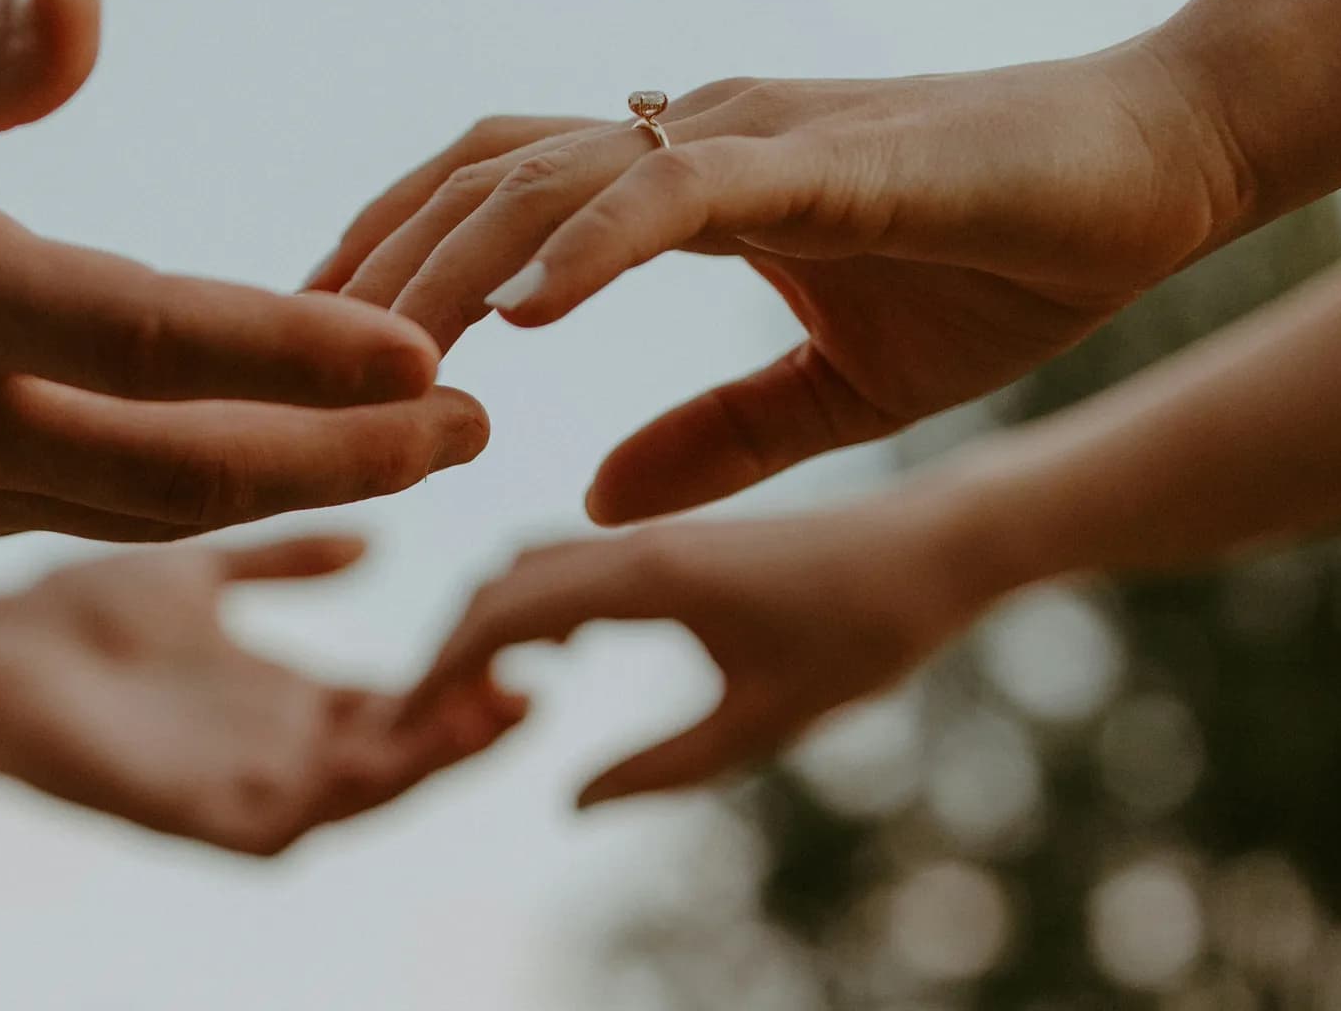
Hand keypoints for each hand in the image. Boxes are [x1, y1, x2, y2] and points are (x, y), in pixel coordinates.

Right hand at [0, 0, 481, 545]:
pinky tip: (257, 437)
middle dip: (344, 458)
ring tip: (407, 439)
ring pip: (134, 510)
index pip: (149, 343)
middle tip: (476, 428)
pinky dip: (187, 483)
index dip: (299, 356)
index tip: (434, 356)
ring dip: (283, 480)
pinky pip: (79, 509)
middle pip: (177, 473)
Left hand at [0, 536, 524, 854]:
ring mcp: (236, 784)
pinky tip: (383, 756)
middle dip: (471, 722)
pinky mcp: (188, 814)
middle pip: (401, 750)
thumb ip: (282, 558)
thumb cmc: (74, 614)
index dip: (466, 669)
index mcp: (285, 697)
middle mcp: (274, 747)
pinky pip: (285, 824)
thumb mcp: (201, 569)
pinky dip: (342, 795)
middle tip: (534, 671)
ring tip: (487, 710)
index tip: (528, 621)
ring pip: (360, 791)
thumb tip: (371, 536)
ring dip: (428, 760)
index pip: (403, 698)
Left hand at [322, 42, 1245, 523]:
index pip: (499, 192)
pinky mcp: (819, 157)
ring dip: (451, 266)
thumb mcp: (833, 391)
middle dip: (381, 262)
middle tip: (299, 357)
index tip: (328, 344)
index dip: (402, 258)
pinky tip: (520, 320)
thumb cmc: (1007, 262)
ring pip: (548, 175)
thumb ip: (713, 438)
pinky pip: (671, 189)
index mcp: (687, 183)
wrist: (1159, 175)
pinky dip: (585, 246)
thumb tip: (593, 494)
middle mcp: (693, 136)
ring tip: (381, 359)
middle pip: (483, 173)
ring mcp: (748, 137)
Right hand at [401, 499, 992, 808]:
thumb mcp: (767, 721)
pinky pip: (571, 562)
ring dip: (490, 625)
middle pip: (498, 585)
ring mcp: (650, 536)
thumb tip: (568, 804)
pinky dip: (536, 606)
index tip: (405, 726)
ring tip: (482, 701)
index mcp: (647, 577)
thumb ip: (665, 768)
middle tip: (425, 726)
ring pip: (530, 567)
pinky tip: (565, 658)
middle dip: (450, 652)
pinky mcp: (672, 540)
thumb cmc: (865, 632)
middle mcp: (634, 543)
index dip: (442, 670)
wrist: (935, 546)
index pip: (502, 613)